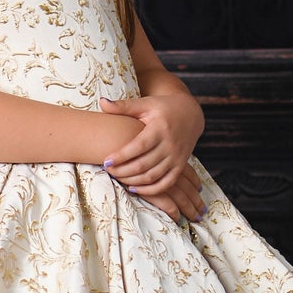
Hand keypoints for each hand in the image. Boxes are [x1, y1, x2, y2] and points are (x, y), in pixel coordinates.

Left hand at [99, 89, 206, 223]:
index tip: (106, 161)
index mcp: (160, 128)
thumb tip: (102, 102)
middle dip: (123, 171)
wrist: (190, 114)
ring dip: (133, 181)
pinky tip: (133, 188)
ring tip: (117, 178)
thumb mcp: (145, 104)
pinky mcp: (181, 166)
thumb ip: (123, 106)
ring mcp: (177, 157)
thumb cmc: (162, 108)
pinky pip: (166, 184)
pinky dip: (150, 190)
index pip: (139, 146)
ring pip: (152, 176)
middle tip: (108, 170)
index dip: (122, 156)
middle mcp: (170, 145)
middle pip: (143, 165)